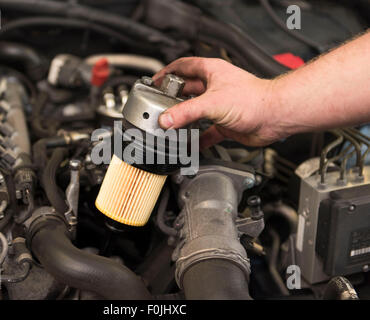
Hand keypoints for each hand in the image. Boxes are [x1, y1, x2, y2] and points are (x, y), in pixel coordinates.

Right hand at [153, 57, 284, 148]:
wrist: (275, 117)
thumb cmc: (254, 100)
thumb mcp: (212, 103)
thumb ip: (186, 112)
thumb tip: (165, 119)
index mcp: (211, 72)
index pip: (183, 67)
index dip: (167, 72)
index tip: (154, 81)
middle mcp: (215, 87)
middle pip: (187, 91)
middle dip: (172, 99)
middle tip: (158, 107)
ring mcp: (220, 105)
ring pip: (195, 111)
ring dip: (184, 119)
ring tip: (169, 126)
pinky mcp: (225, 123)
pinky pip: (206, 131)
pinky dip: (198, 138)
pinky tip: (190, 144)